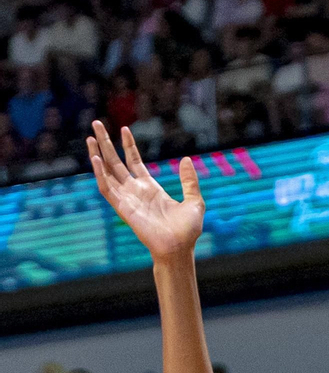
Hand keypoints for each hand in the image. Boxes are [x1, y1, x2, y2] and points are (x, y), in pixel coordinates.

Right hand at [86, 121, 203, 261]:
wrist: (179, 248)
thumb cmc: (187, 230)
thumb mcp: (194, 201)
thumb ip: (189, 181)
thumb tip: (186, 159)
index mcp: (150, 187)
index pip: (134, 161)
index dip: (128, 146)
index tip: (124, 129)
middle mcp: (135, 191)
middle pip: (116, 162)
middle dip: (106, 143)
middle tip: (97, 124)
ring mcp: (127, 198)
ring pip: (107, 172)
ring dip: (97, 155)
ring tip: (90, 137)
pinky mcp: (122, 208)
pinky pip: (106, 188)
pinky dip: (99, 174)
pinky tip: (95, 159)